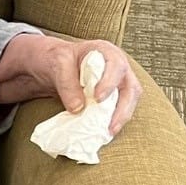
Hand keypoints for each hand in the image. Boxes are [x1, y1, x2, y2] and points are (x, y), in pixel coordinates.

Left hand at [0, 33, 142, 134]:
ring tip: (108, 132)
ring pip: (129, 102)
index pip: (116, 66)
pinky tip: (104, 131)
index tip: (98, 98)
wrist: (54, 65)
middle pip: (131, 88)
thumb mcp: (57, 64)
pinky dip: (113, 120)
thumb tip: (78, 108)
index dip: (110, 83)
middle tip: (111, 126)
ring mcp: (118, 83)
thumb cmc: (57, 59)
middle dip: (123, 109)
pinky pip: (119, 109)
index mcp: (106, 52)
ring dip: (121, 118)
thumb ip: (67, 83)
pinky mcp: (114, 97)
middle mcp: (118, 67)